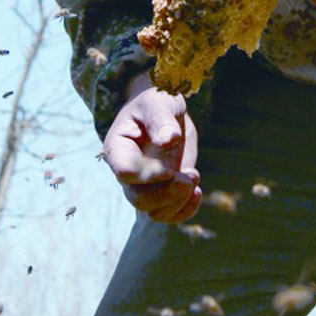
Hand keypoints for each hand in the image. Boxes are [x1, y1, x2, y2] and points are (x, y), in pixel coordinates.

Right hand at [102, 79, 201, 223]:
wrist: (166, 112)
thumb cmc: (157, 102)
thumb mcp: (157, 102)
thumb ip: (160, 119)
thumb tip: (168, 139)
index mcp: (119, 148)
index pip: (126, 172)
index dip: (148, 175)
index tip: (170, 168)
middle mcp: (129, 172)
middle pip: (139, 199)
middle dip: (167, 192)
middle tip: (191, 176)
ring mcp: (145, 185)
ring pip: (154, 211)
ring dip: (178, 201)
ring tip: (194, 177)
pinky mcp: (164, 191)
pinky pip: (169, 214)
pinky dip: (185, 210)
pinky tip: (197, 192)